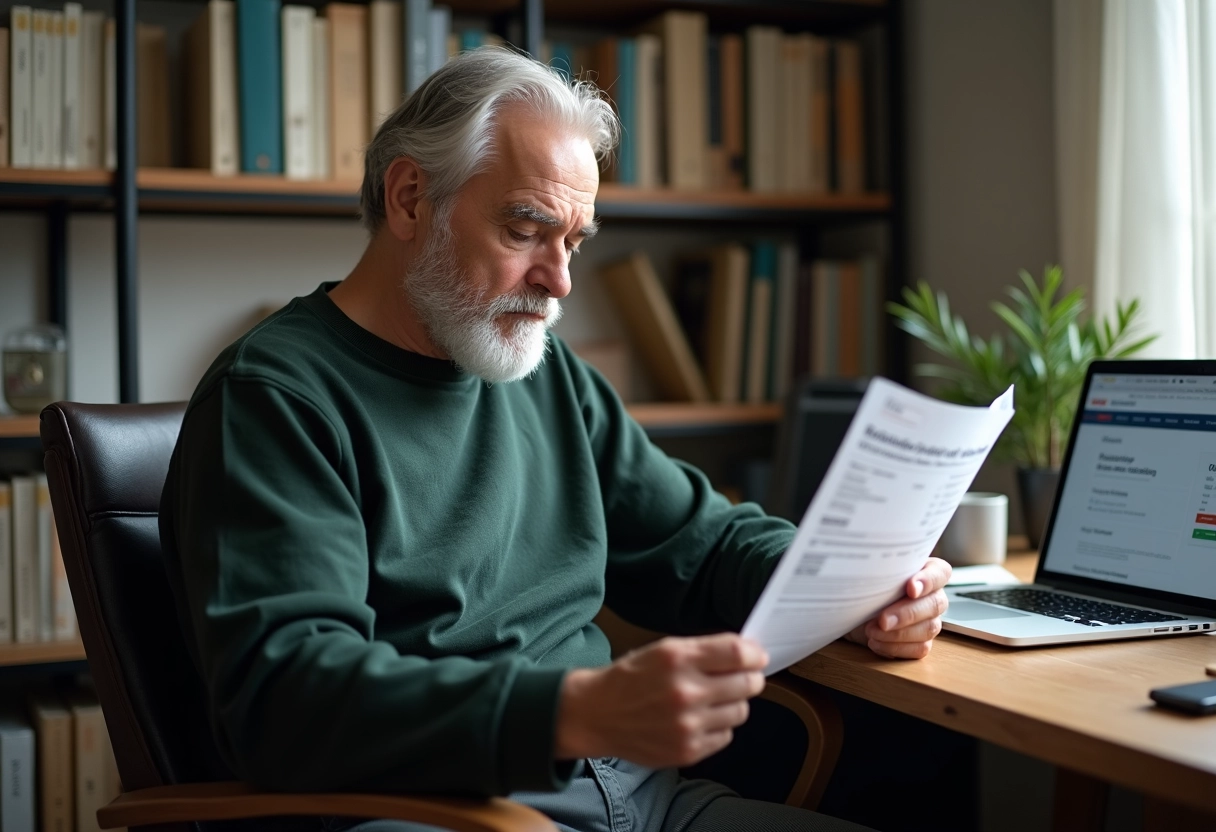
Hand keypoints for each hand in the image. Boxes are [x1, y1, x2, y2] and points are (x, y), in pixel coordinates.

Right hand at [554, 633, 767, 767]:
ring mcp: (688, 725)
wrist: (598, 714)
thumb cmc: (632, 678)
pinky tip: (699, 719)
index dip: (754, 654)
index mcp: (678, 659)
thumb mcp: (663, 649)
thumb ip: (706, 650)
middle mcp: (685, 692)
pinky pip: (726, 735)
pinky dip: (718, 725)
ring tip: (712, 699)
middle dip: (749, 678)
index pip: (738, 654)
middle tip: (739, 677)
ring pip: (741, 711)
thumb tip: (749, 654)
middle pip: (748, 684)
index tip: (756, 657)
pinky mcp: (688, 750)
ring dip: (733, 703)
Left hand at [847, 557, 951, 658]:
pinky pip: (920, 649)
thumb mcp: (867, 575)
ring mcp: (930, 620)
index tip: (911, 588)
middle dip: (908, 614)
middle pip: (935, 604)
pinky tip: (875, 642)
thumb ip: (880, 572)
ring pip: (929, 628)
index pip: (940, 572)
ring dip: (898, 633)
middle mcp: (932, 595)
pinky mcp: (922, 641)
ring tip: (871, 631)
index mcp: (924, 571)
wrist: (850, 610)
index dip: (929, 580)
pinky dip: (896, 647)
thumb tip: (874, 573)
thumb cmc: (862, 587)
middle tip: (883, 620)